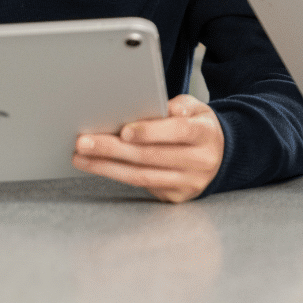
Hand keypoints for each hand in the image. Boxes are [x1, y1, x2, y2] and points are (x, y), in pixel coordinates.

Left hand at [74, 95, 225, 202]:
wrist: (221, 157)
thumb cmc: (200, 128)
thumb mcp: (197, 109)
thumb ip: (178, 106)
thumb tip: (155, 107)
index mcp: (205, 135)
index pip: (178, 132)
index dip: (150, 131)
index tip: (124, 130)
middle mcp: (199, 162)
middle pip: (152, 156)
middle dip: (113, 149)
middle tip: (84, 142)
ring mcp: (188, 183)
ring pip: (142, 176)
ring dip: (107, 167)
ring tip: (81, 157)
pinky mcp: (176, 196)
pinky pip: (142, 186)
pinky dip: (117, 175)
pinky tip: (99, 166)